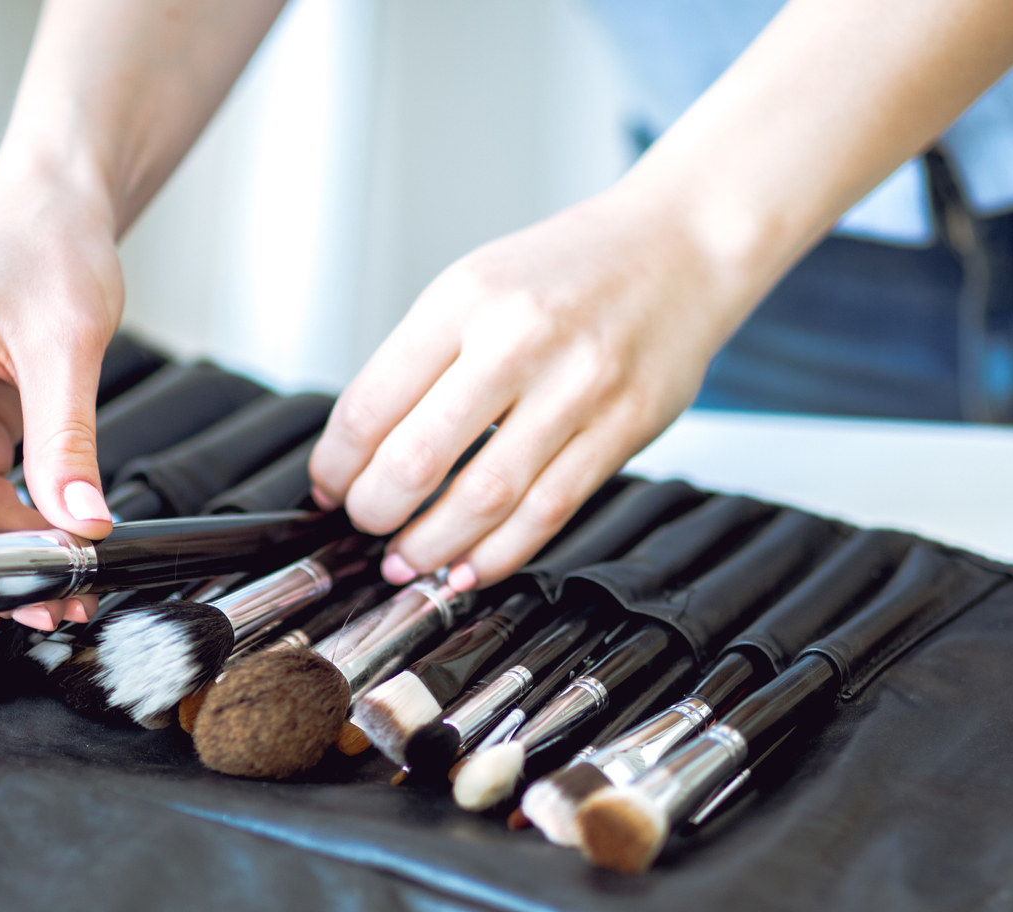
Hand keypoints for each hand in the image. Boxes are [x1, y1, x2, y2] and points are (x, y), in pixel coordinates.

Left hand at [307, 182, 746, 591]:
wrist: (683, 245)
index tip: (329, 487)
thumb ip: (421, 363)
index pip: (371, 404)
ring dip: (432, 547)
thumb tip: (360, 453)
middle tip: (366, 527)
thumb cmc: (572, 270)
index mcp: (466, 298)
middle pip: (418, 459)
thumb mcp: (478, 286)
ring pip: (485, 498)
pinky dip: (499, 552)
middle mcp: (520, 338)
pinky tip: (470, 566)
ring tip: (406, 562)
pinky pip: (549, 510)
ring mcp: (579, 385)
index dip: (337, 466)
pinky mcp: (624, 426)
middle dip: (376, 513)